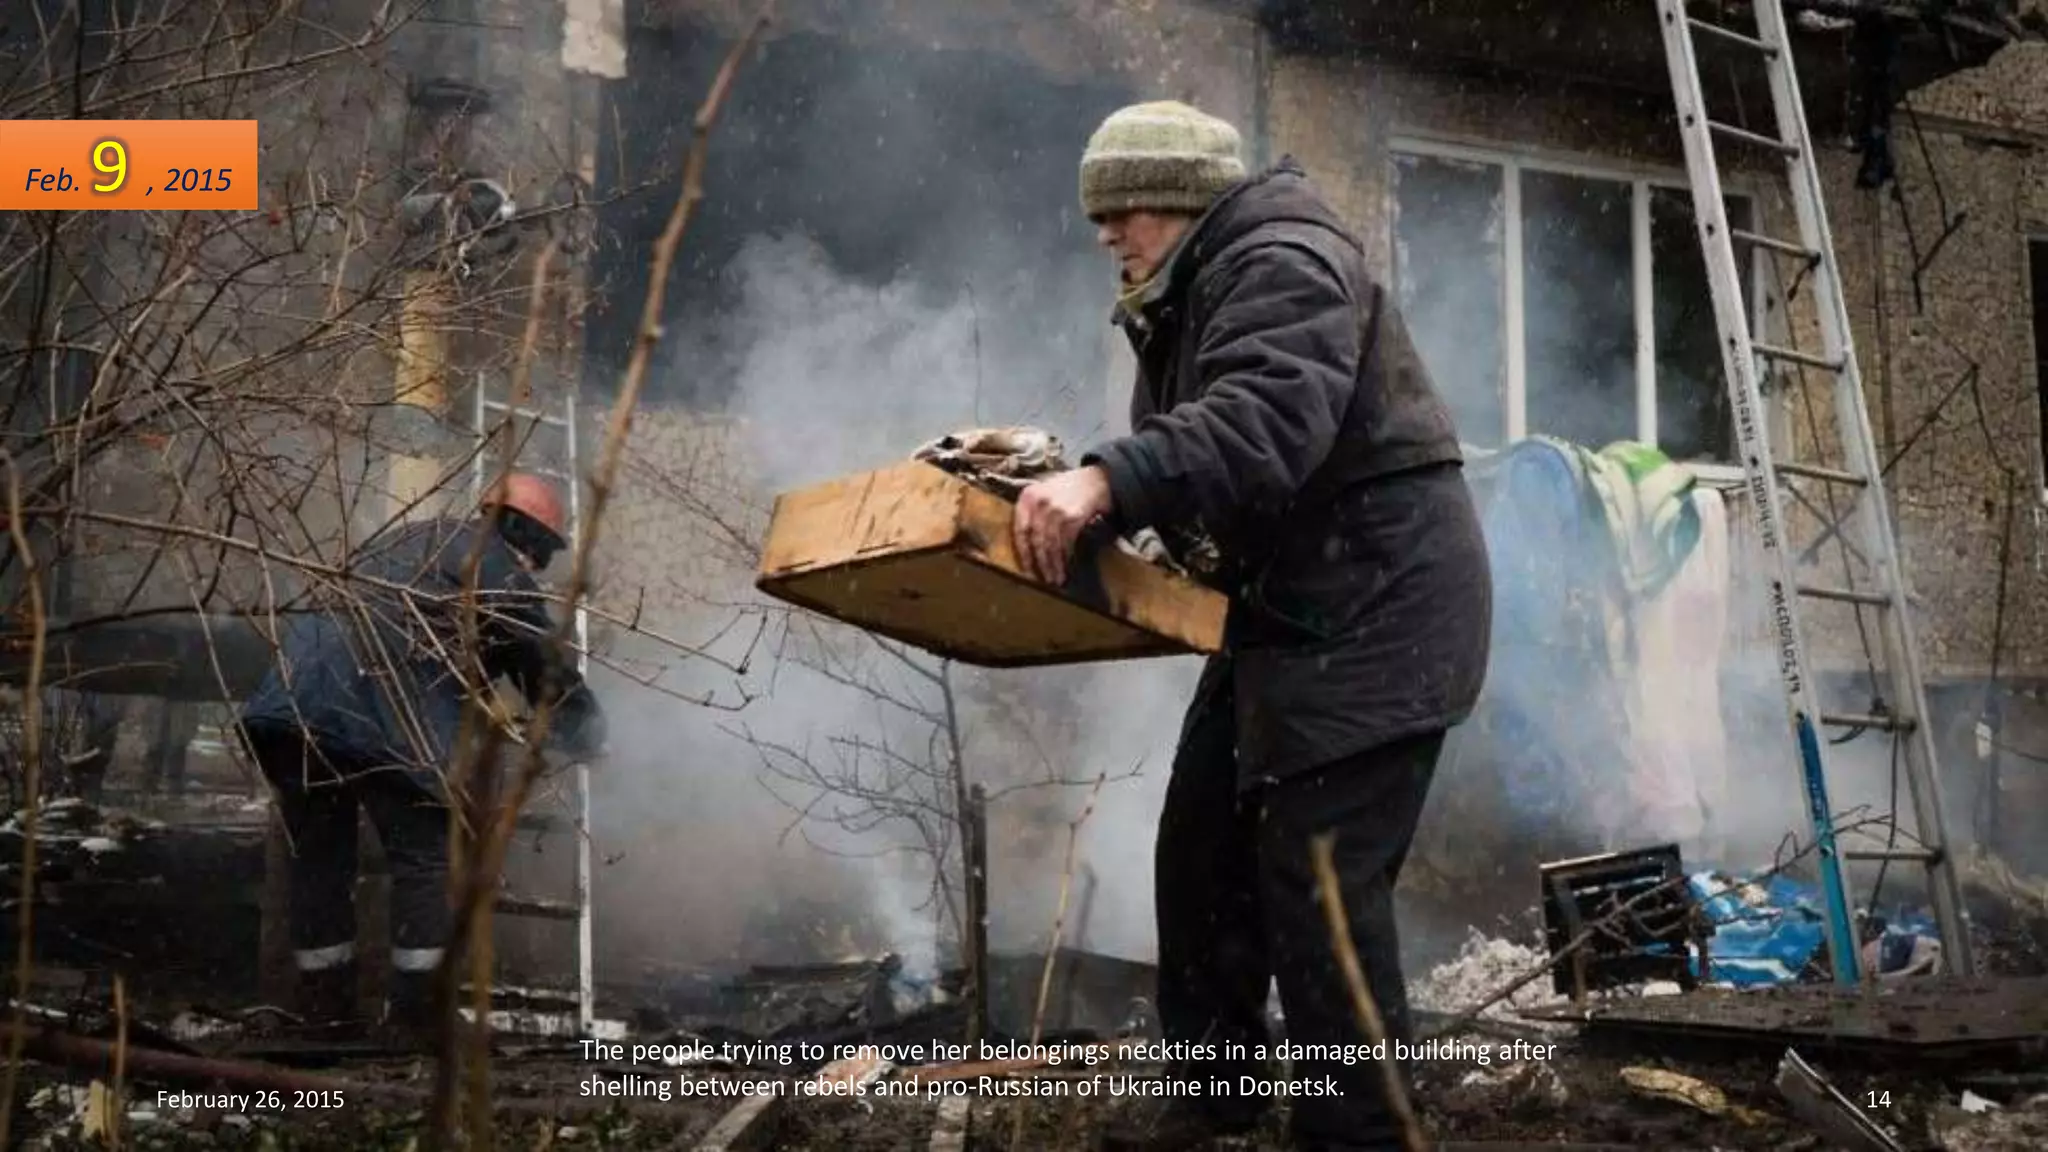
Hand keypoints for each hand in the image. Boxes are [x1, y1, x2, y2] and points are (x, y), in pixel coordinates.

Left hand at [1013, 466, 1111, 586]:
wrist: (1097, 478)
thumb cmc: (1069, 488)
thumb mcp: (1044, 493)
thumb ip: (1032, 514)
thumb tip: (1028, 546)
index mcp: (1027, 497)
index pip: (1019, 530)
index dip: (1023, 552)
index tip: (1026, 569)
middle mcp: (1038, 502)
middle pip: (1035, 540)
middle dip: (1040, 563)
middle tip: (1044, 578)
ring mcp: (1055, 509)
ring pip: (1050, 544)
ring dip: (1054, 564)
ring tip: (1056, 578)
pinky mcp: (1072, 516)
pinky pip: (1065, 543)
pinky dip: (1066, 556)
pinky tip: (1067, 565)